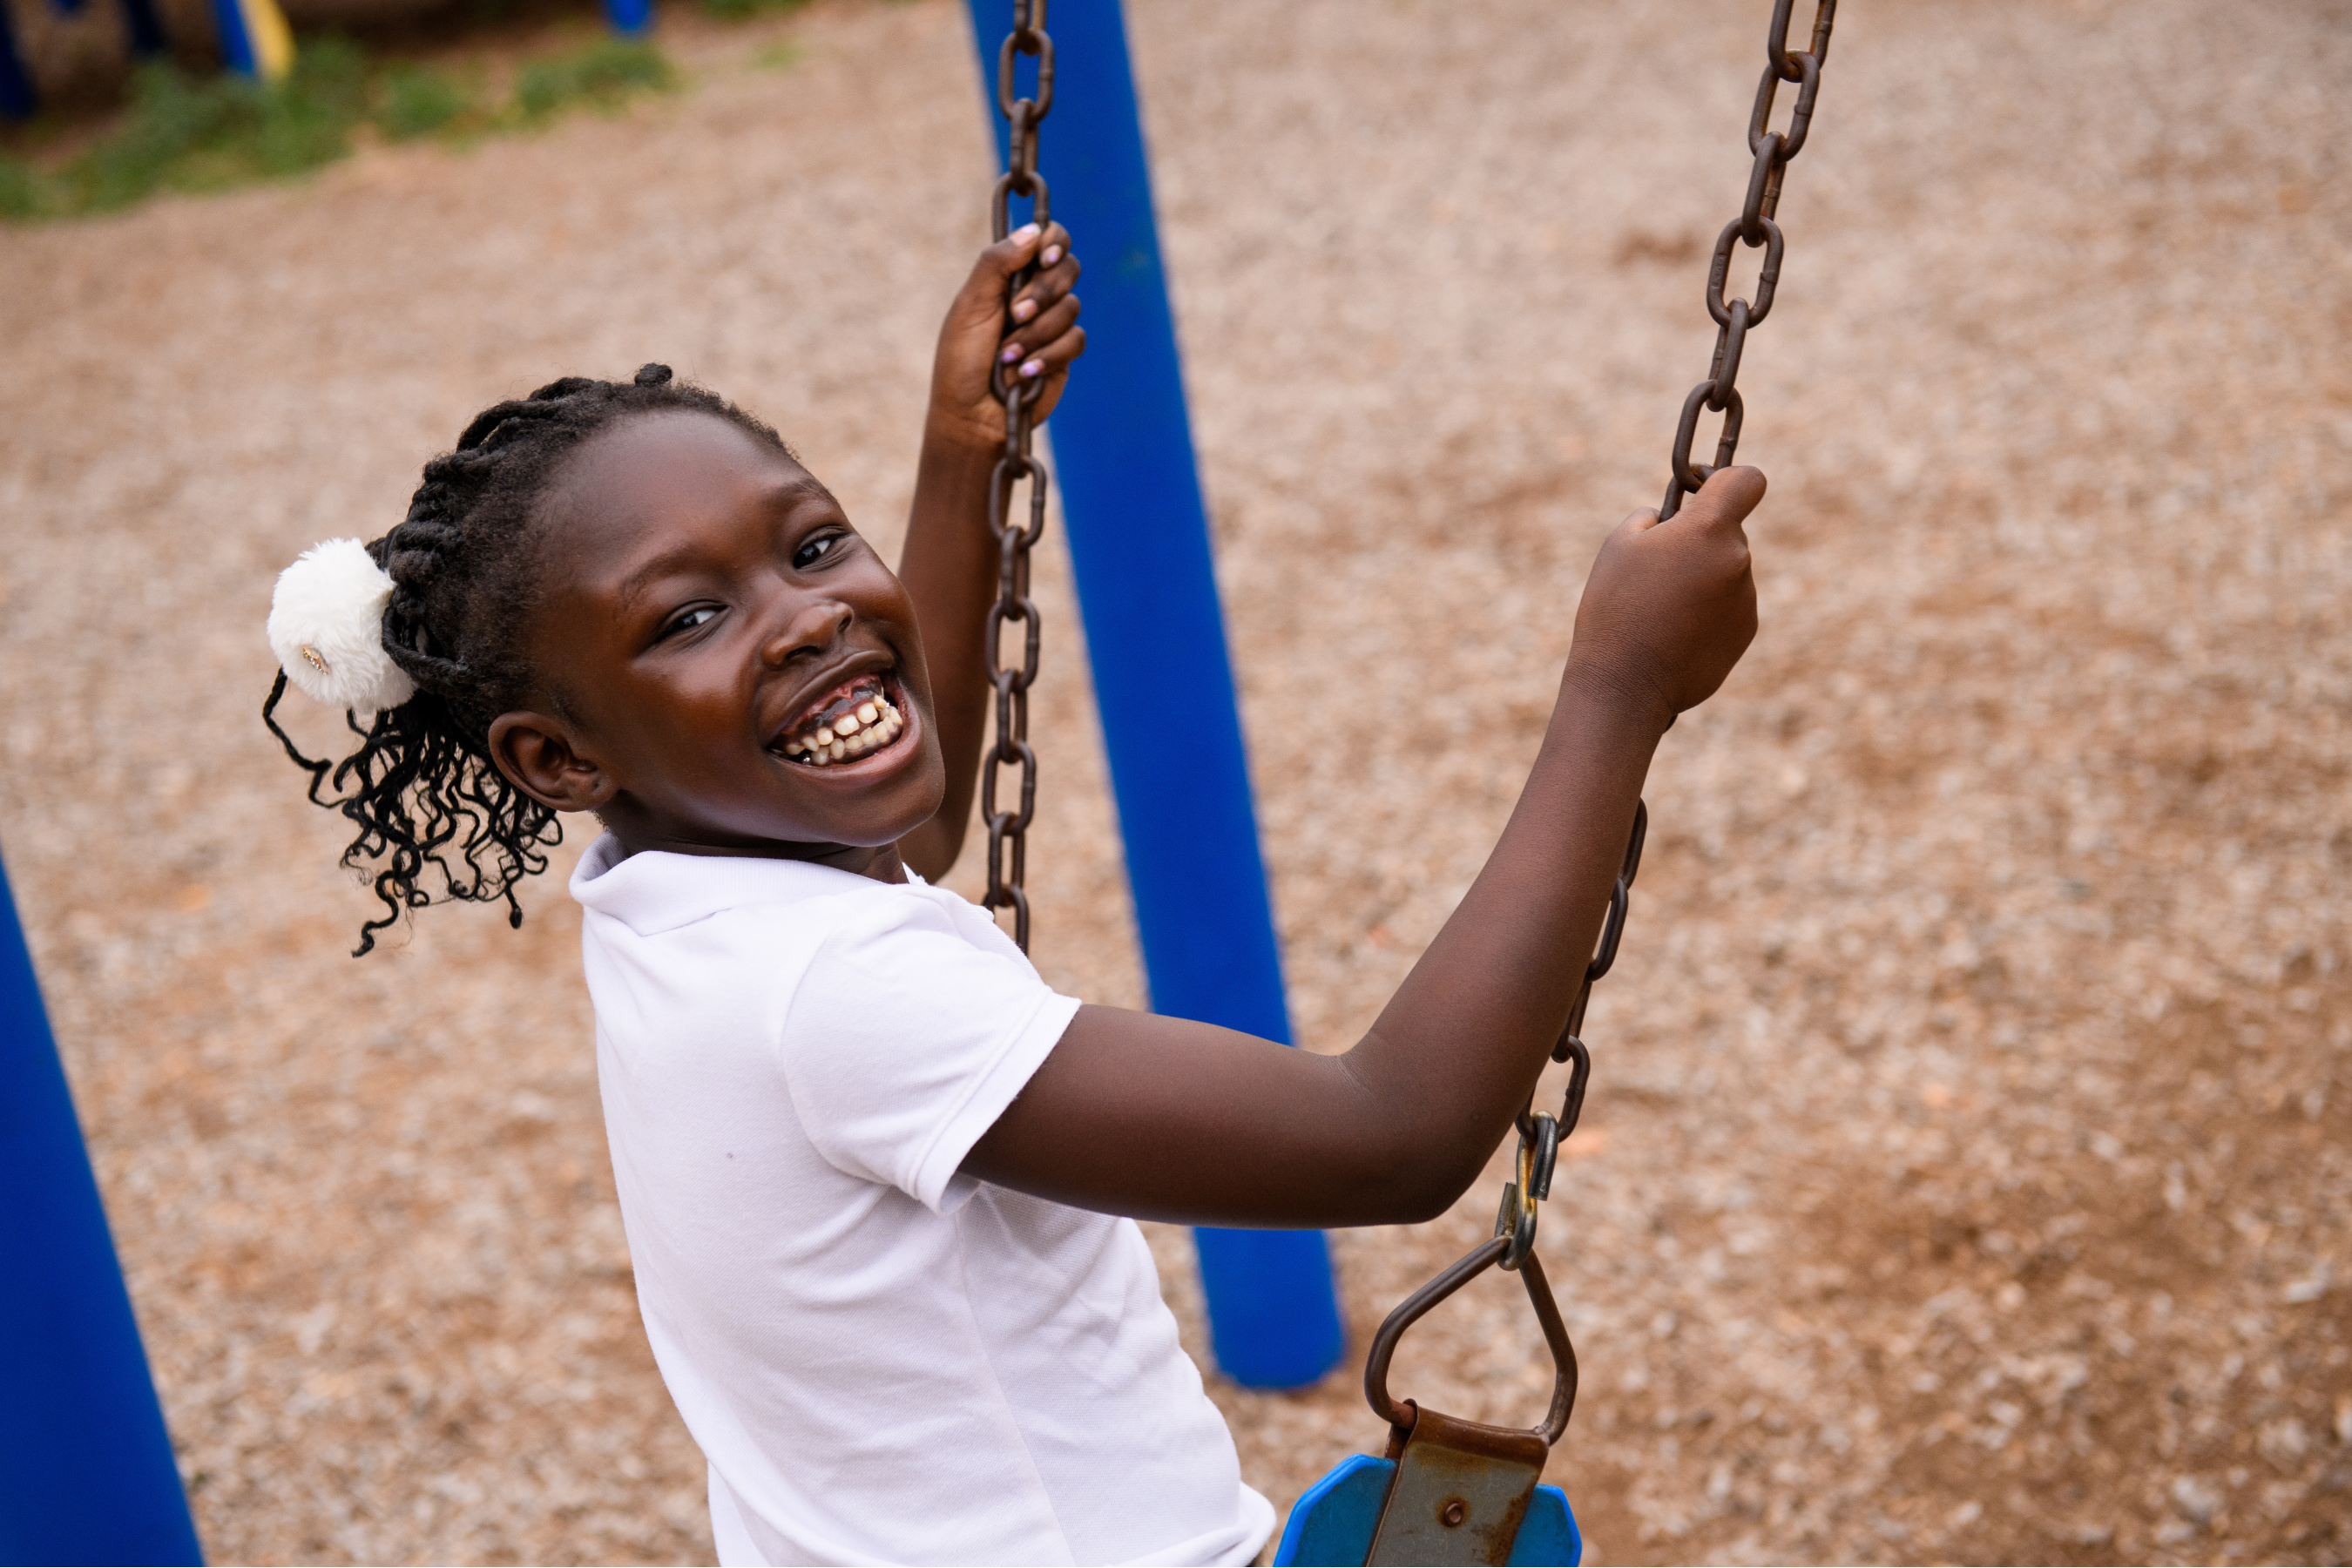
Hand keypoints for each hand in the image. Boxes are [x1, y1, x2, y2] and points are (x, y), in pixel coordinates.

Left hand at [925, 222, 1084, 451]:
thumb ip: (997, 264)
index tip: (1044, 257)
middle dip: (1042, 292)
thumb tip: (1034, 231)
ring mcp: (1051, 324)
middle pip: (1068, 268)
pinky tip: (1024, 373)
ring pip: (1071, 307)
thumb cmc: (961, 361)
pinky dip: (1048, 356)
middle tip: (1015, 314)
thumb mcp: (970, 306)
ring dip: (1037, 333)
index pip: (1047, 240)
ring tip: (1007, 356)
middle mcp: (1034, 295)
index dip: (1054, 241)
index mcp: (1009, 276)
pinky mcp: (1063, 355)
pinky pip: (1074, 340)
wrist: (971, 416)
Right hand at [1564, 466, 1763, 724]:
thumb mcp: (1620, 544)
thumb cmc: (1614, 609)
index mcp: (1709, 529)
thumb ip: (1656, 518)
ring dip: (1702, 579)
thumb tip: (1672, 519)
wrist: (1625, 686)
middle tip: (1658, 569)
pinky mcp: (1745, 631)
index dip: (1730, 480)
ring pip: (1727, 571)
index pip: (1747, 480)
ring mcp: (1746, 599)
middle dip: (1699, 541)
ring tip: (1660, 610)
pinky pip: (1728, 606)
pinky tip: (1673, 633)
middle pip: (1728, 532)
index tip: (1707, 493)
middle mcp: (1737, 560)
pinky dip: (1707, 612)